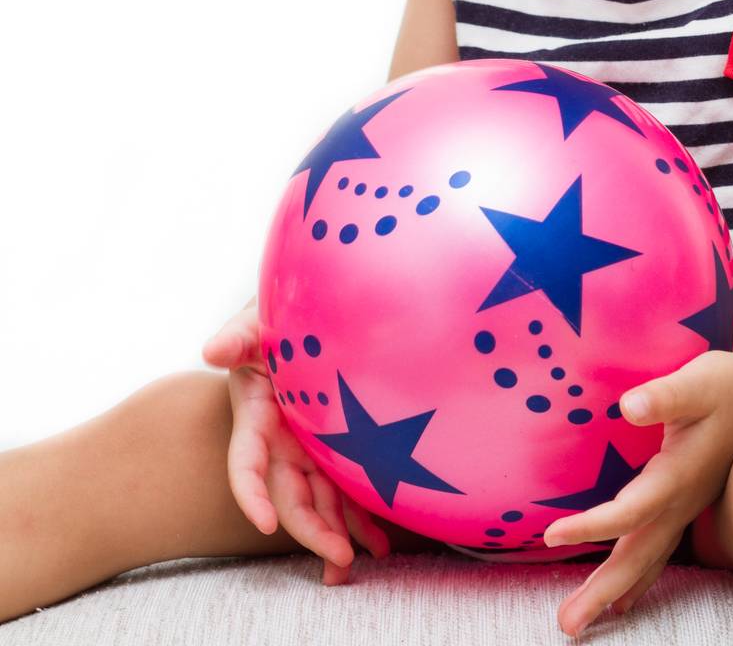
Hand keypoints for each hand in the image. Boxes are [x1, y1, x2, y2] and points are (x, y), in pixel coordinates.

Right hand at [201, 298, 392, 583]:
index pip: (246, 463)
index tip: (263, 524)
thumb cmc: (278, 313)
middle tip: (339, 558)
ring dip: (336, 535)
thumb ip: (237, 336)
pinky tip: (380, 540)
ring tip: (358, 562)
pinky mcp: (335, 449)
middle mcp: (281, 441)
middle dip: (310, 529)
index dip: (251, 494)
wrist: (313, 310)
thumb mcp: (256, 321)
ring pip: (319, 501)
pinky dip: (360, 517)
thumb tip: (211, 349)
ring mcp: (309, 449)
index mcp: (257, 416)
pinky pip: (346, 489)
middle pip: (289, 495)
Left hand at [540, 349, 732, 637]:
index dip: (591, 526)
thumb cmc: (727, 385)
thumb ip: (664, 395)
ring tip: (583, 621)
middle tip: (567, 624)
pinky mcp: (686, 504)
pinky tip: (625, 598)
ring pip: (647, 560)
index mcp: (676, 476)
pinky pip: (659, 552)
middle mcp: (680, 502)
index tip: (551, 536)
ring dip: (614, 591)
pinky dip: (638, 577)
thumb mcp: (697, 381)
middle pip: (637, 556)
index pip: (628, 512)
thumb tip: (628, 406)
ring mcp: (685, 508)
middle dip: (601, 590)